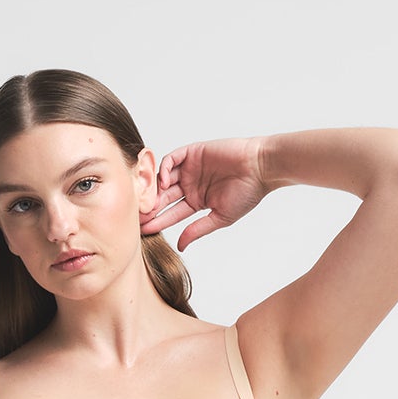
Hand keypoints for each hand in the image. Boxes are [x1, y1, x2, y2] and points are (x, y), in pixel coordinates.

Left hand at [142, 136, 271, 251]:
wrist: (260, 168)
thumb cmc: (246, 194)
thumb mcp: (219, 217)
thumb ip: (197, 230)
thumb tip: (180, 246)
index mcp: (196, 201)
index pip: (172, 214)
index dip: (158, 222)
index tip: (144, 232)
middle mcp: (191, 185)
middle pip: (164, 197)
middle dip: (151, 207)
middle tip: (138, 217)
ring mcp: (191, 168)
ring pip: (165, 178)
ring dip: (155, 189)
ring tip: (148, 202)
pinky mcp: (193, 152)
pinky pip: (173, 159)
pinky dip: (165, 169)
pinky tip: (163, 182)